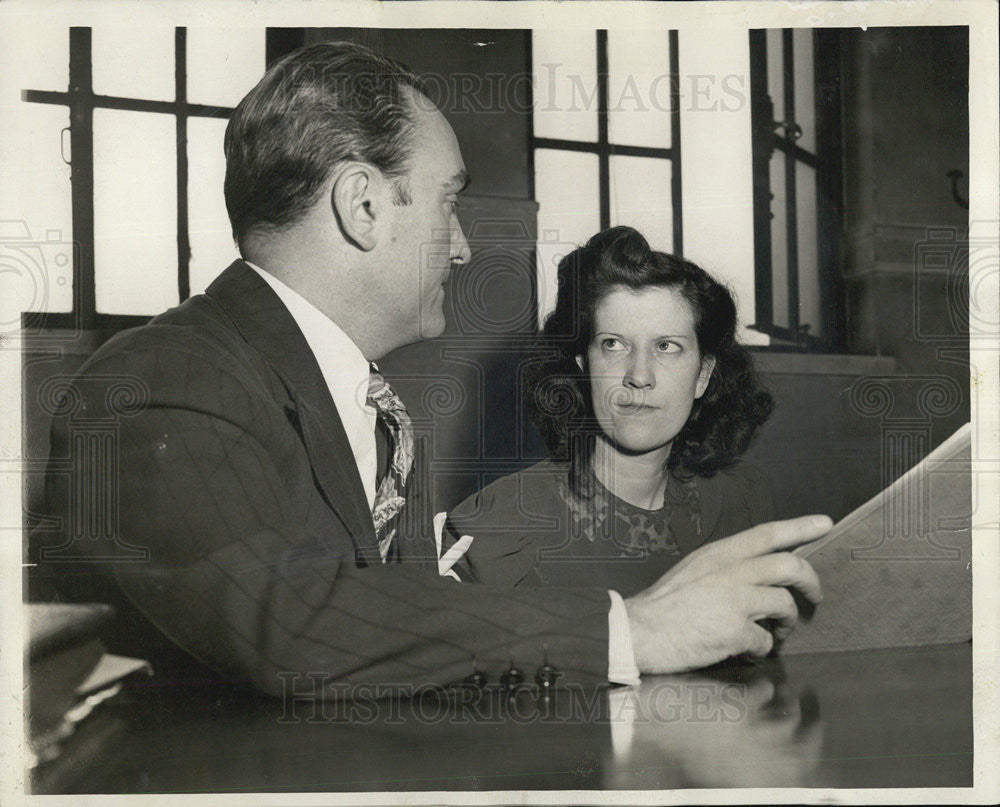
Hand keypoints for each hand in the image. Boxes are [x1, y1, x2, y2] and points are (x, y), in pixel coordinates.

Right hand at [624, 515, 831, 673]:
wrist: (638, 630)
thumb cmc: (664, 604)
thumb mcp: (695, 570)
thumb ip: (725, 568)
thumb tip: (755, 576)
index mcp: (720, 554)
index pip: (767, 533)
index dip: (799, 527)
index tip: (825, 523)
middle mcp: (731, 571)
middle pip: (790, 566)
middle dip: (811, 581)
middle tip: (816, 596)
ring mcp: (735, 600)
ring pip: (784, 603)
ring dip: (788, 621)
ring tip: (780, 631)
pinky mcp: (734, 630)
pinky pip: (766, 640)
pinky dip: (762, 648)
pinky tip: (750, 651)